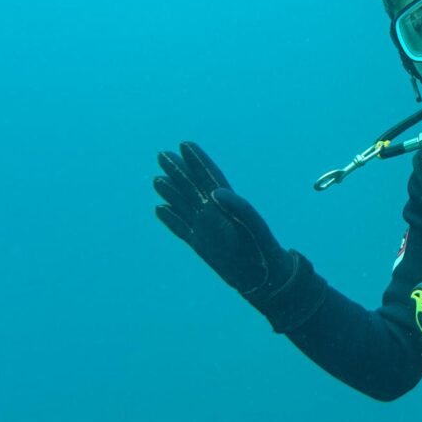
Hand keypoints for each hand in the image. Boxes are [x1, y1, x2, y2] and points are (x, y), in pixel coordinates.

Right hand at [154, 141, 292, 296]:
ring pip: (184, 205)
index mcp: (230, 204)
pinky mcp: (201, 245)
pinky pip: (181, 229)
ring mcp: (207, 229)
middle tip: (162, 154)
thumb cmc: (264, 249)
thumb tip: (215, 191)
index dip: (199, 161)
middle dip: (179, 170)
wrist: (264, 277)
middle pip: (193, 187)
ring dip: (171, 191)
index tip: (186, 144)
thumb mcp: (255, 225)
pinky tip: (159, 208)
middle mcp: (215, 213)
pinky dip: (170, 219)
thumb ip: (239, 206)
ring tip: (157, 178)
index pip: (211, 177)